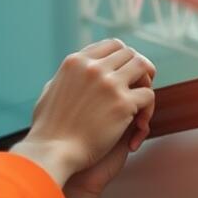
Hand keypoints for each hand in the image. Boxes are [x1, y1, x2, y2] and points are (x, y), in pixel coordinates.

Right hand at [11, 39, 155, 185]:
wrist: (52, 152)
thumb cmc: (49, 130)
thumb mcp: (50, 92)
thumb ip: (66, 78)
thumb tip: (75, 72)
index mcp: (76, 62)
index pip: (112, 45)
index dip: (125, 58)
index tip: (127, 73)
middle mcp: (93, 67)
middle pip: (131, 54)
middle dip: (138, 70)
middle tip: (139, 88)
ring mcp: (109, 84)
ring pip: (143, 68)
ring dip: (146, 84)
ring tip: (141, 104)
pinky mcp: (122, 104)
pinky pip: (148, 95)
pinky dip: (147, 110)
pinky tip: (138, 126)